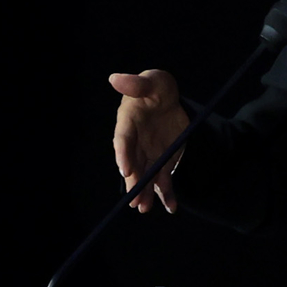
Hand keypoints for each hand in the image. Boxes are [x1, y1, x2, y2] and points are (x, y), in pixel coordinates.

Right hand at [108, 70, 187, 211]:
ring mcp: (148, 155)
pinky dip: (167, 195)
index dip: (123, 156)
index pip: (123, 141)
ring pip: (146, 176)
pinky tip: (171, 207)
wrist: (170, 100)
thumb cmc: (158, 88)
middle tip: (134, 199)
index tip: (125, 170)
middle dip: (133, 182)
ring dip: (145, 193)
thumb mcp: (153, 81)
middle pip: (132, 164)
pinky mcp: (163, 162)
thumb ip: (137, 83)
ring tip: (144, 208)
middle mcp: (135, 144)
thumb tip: (115, 78)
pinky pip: (163, 181)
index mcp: (128, 124)